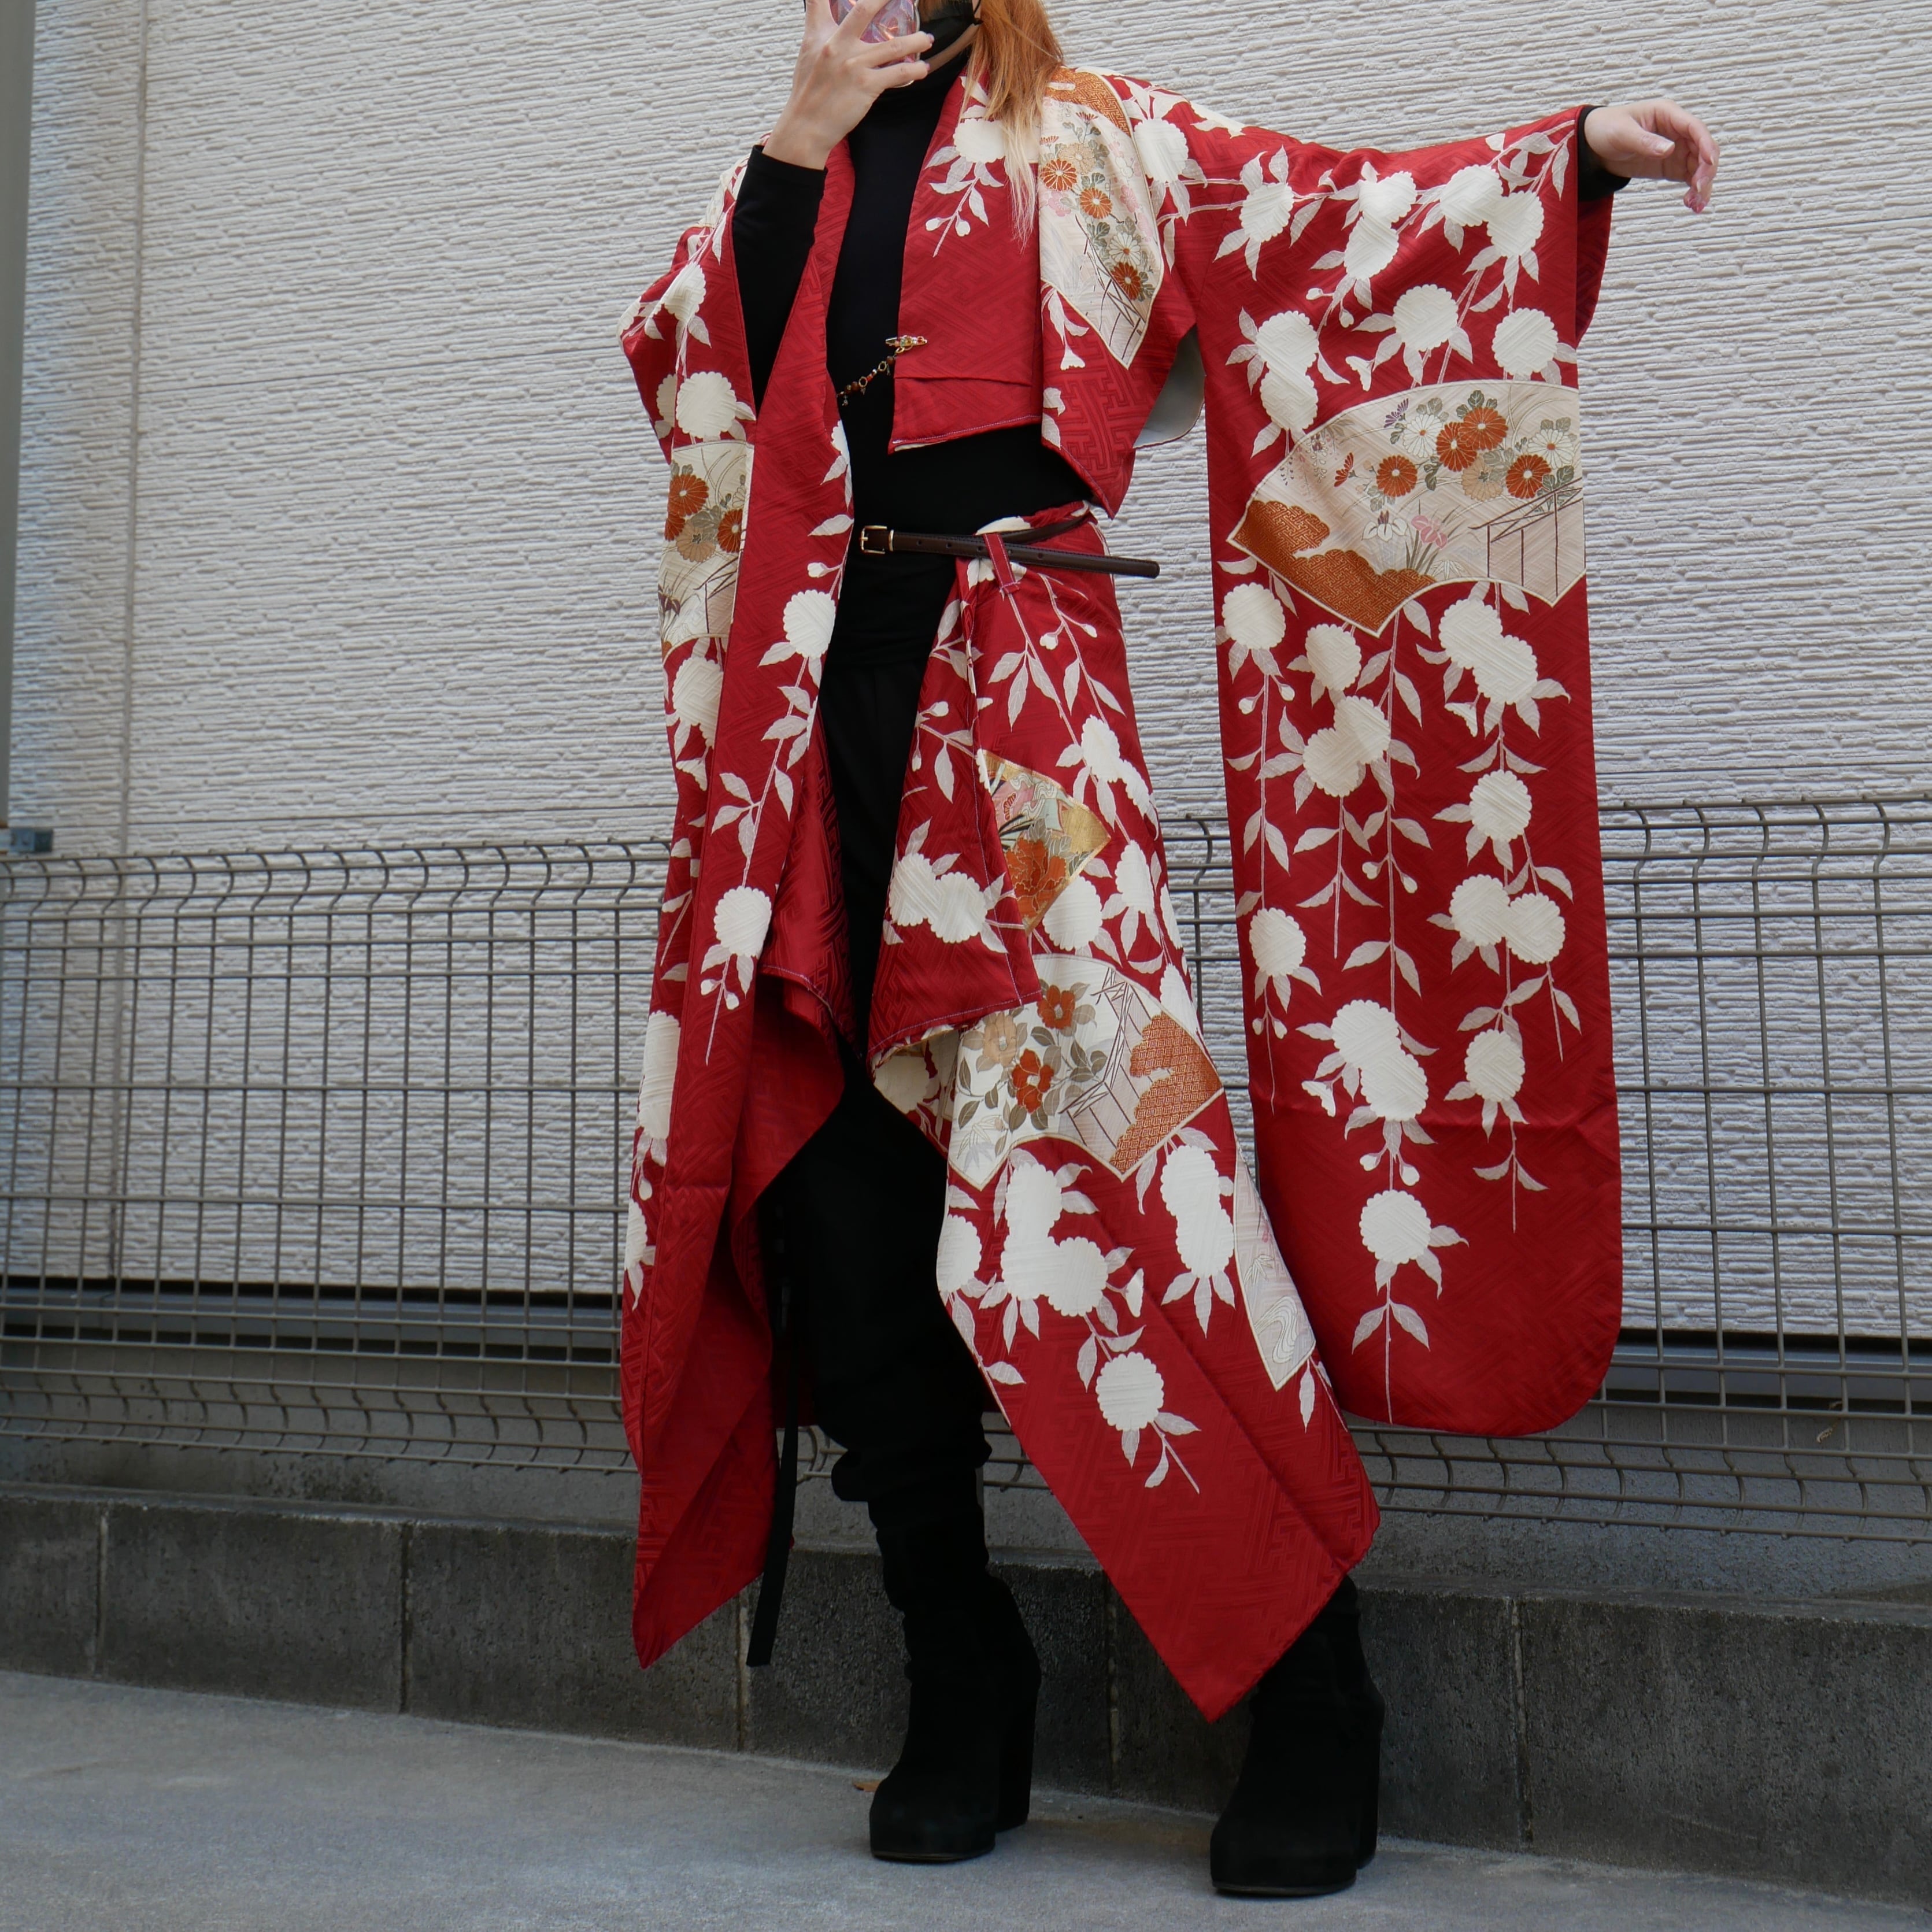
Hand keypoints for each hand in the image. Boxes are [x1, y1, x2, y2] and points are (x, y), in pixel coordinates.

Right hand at [764, 0, 932, 170]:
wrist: (807, 126)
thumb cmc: (809, 90)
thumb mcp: (808, 52)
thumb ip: (818, 27)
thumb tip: (825, 13)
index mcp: (820, 35)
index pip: (821, 1)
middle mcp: (837, 46)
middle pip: (864, 11)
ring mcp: (854, 66)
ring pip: (893, 46)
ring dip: (915, 41)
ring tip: (927, 39)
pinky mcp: (866, 86)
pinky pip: (898, 73)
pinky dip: (915, 70)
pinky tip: (923, 68)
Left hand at [1584, 99, 1719, 212]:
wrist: (1594, 146)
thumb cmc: (1608, 128)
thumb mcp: (1622, 133)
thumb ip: (1645, 141)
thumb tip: (1669, 149)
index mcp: (1668, 115)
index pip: (1695, 128)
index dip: (1706, 144)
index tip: (1709, 163)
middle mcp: (1678, 131)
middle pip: (1703, 148)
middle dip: (1706, 169)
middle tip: (1698, 190)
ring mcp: (1677, 149)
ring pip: (1700, 165)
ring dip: (1702, 184)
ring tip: (1695, 204)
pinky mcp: (1672, 166)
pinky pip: (1689, 177)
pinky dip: (1693, 190)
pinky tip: (1692, 204)